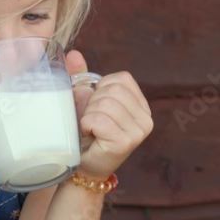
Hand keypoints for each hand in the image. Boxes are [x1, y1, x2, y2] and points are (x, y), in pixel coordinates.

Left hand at [66, 50, 153, 181]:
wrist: (82, 165)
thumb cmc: (84, 132)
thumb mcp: (84, 101)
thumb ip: (81, 77)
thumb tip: (73, 54)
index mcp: (140, 104)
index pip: (120, 80)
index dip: (99, 90)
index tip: (96, 107)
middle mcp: (146, 117)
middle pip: (111, 91)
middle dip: (92, 103)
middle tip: (91, 121)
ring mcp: (139, 131)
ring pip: (104, 104)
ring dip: (88, 115)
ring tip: (90, 129)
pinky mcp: (126, 142)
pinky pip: (98, 120)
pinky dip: (86, 125)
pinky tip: (90, 135)